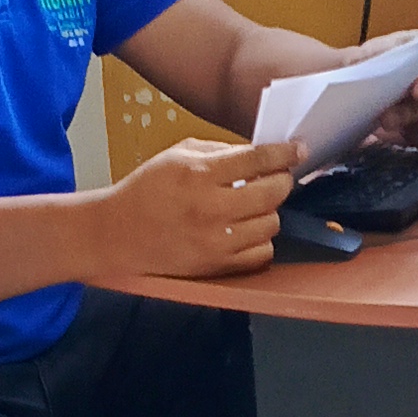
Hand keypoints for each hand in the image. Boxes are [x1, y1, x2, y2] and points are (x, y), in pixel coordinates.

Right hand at [100, 135, 296, 278]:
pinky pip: (262, 253)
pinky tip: (247, 230)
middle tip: (278, 178)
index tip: (299, 150)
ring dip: (269, 211)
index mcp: (199, 173)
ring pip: (272, 223)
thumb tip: (260, 154)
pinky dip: (261, 240)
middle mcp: (210, 208)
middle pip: (273, 193)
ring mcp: (216, 241)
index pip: (257, 160)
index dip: (285, 153)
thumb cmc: (148, 189)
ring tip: (254, 206)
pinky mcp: (217, 266)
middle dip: (282, 181)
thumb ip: (220, 151)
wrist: (118, 234)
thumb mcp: (177, 155)